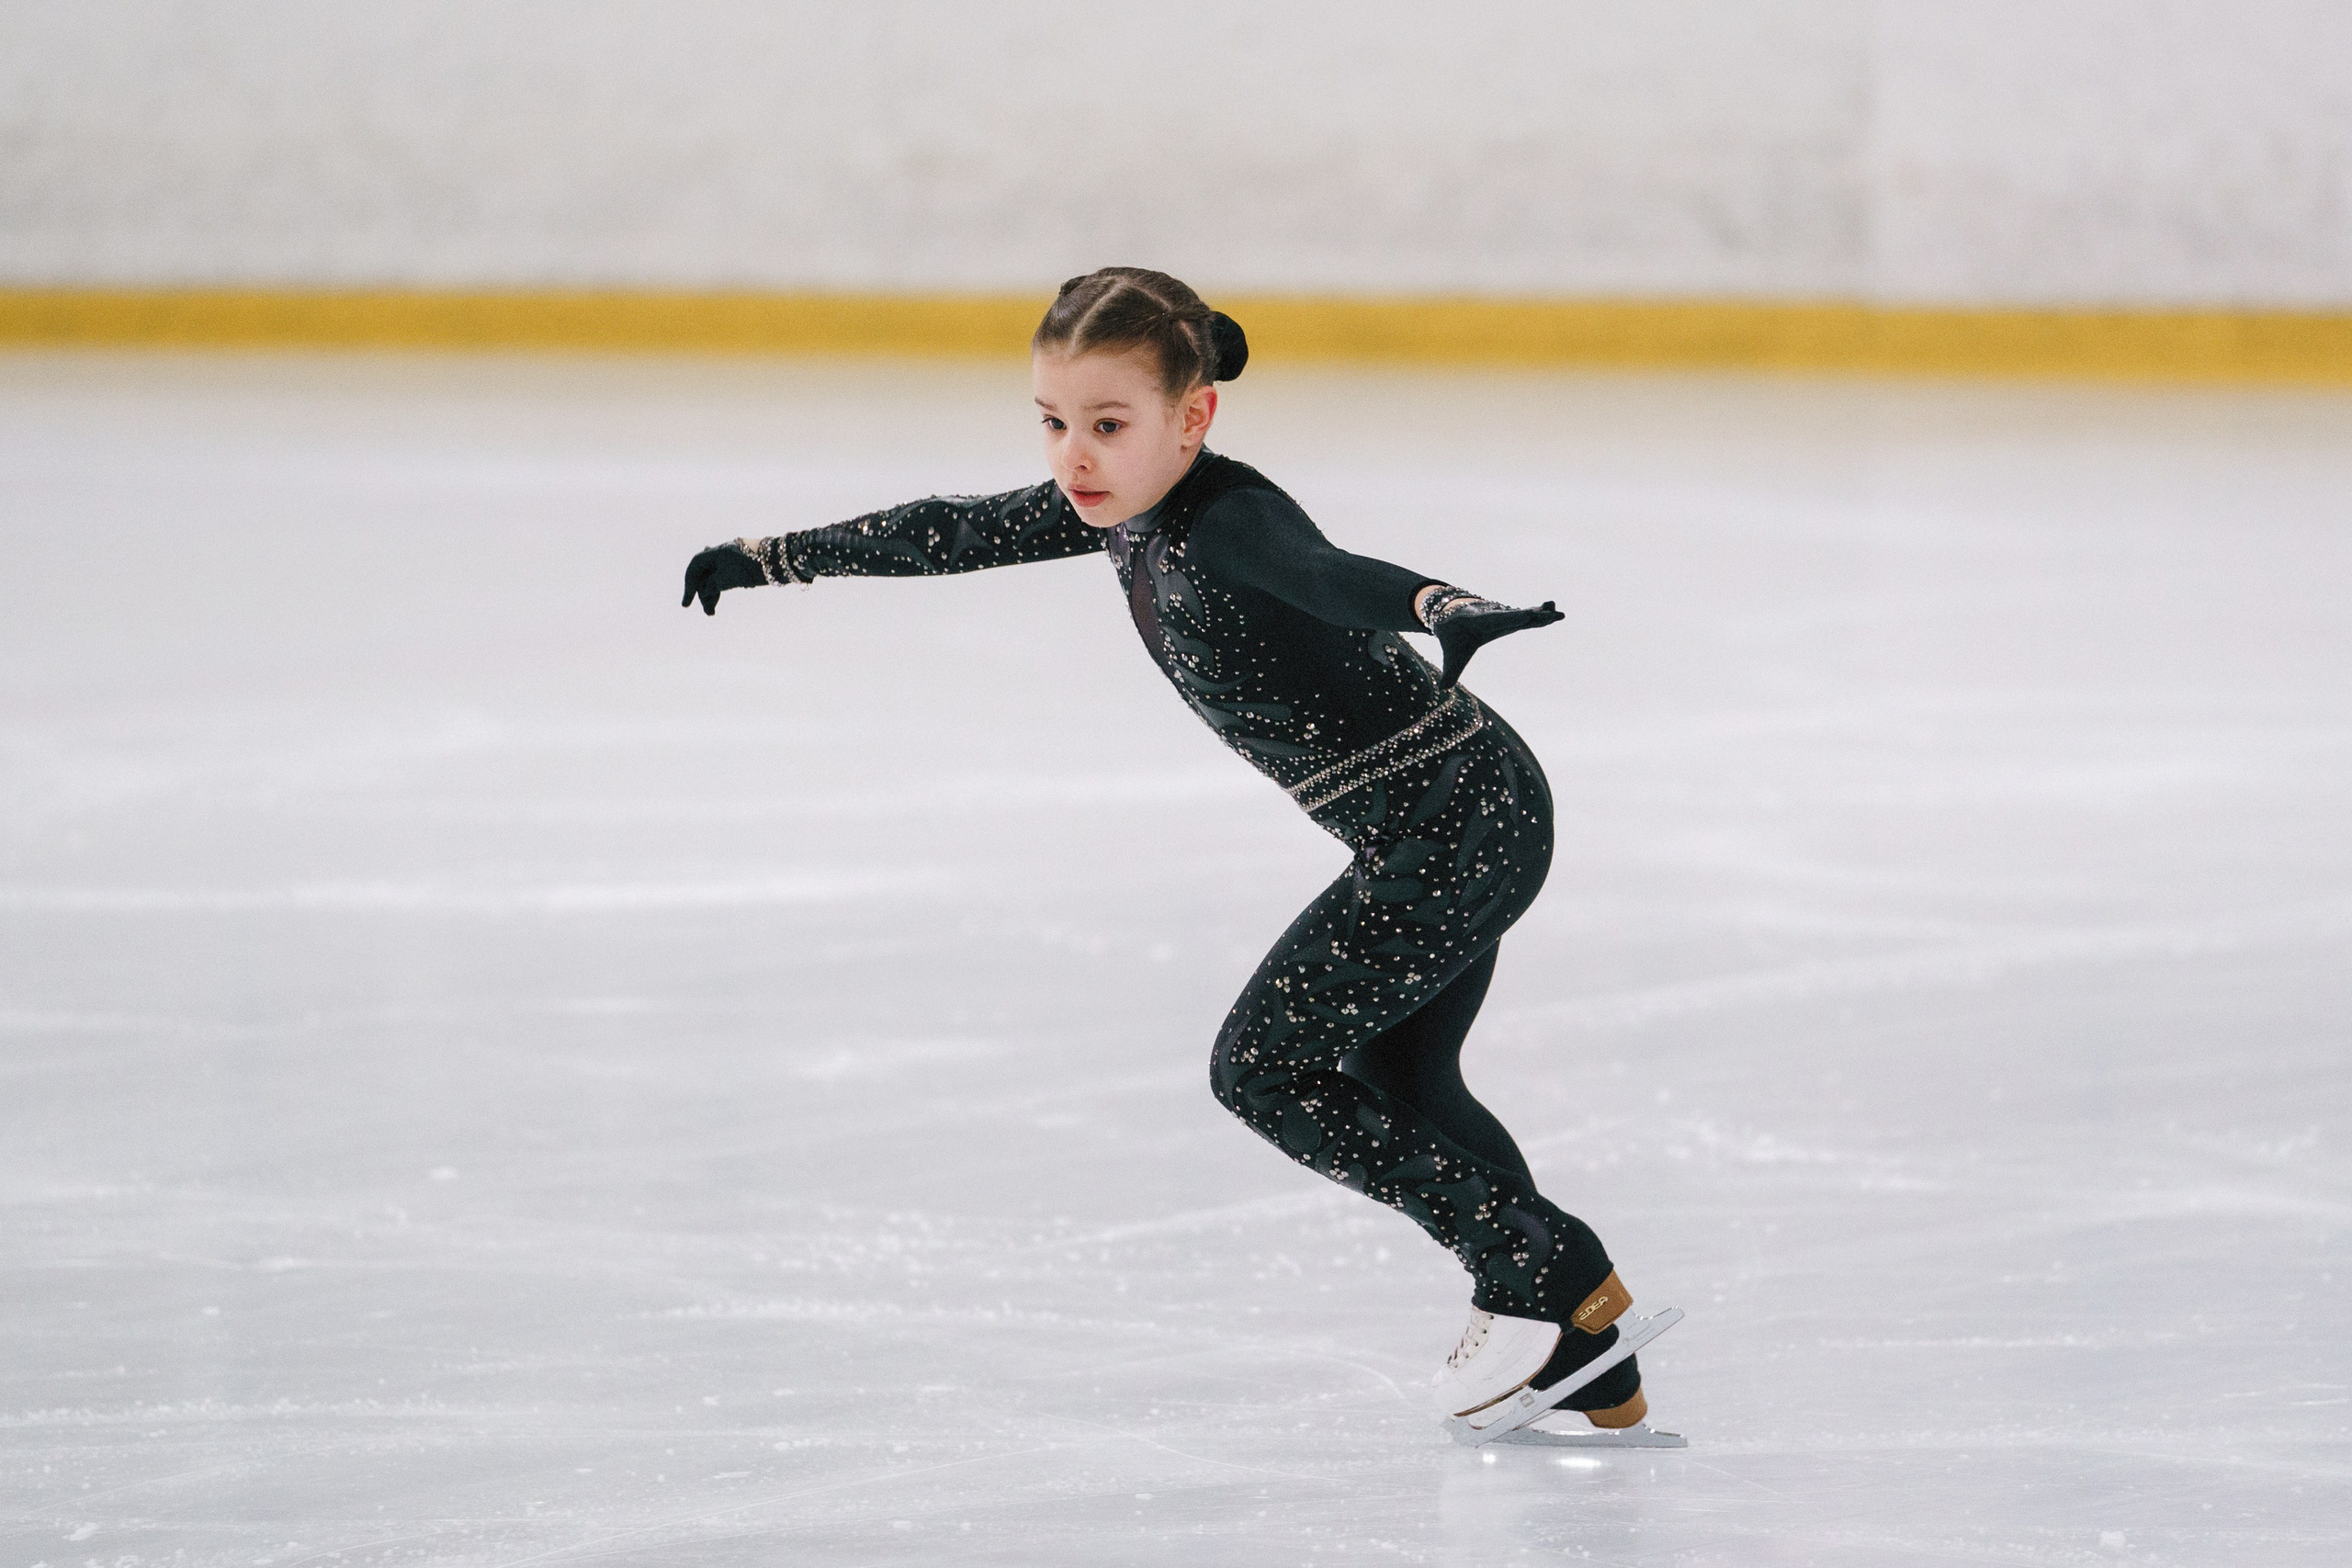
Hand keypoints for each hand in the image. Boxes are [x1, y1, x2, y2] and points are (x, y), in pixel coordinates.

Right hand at [680, 541, 766, 614]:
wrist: (777, 562)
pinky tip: (715, 603)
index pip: (695, 567)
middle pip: (704, 575)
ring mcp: (730, 560)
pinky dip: (720, 590)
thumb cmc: (750, 568)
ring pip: (714, 579)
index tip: (687, 604)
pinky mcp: (739, 567)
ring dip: (711, 595)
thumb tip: (704, 592)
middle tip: (707, 613)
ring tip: (711, 613)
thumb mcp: (725, 580)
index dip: (689, 586)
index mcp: (715, 553)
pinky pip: (724, 579)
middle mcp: (720, 555)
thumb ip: (710, 586)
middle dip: (702, 594)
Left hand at [1430, 597, 1563, 689]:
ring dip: (1540, 615)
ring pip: (1524, 615)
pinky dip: (1539, 617)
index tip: (1527, 614)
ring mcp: (1503, 616)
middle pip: (1515, 615)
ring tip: (1557, 612)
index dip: (1511, 617)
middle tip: (1549, 610)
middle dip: (1531, 615)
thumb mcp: (1450, 655)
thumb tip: (1443, 687)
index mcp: (1479, 621)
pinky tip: (1553, 615)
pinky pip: (1526, 618)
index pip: (1497, 619)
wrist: (1449, 615)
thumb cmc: (1451, 636)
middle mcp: (1494, 616)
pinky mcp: (1509, 619)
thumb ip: (1449, 671)